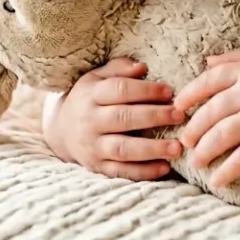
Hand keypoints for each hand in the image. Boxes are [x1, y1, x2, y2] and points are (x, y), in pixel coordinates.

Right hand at [44, 57, 185, 180]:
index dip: (145, 90)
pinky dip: (143, 172)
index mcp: (91, 95)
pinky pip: (121, 172)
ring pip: (123, 149)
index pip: (120, 90)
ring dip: (151, 149)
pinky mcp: (97, 167)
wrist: (61, 130)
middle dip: (153, 116)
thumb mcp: (96, 78)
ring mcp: (93, 146)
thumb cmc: (89, 99)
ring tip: (176, 147)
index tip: (170, 92)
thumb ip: (119, 69)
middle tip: (179, 116)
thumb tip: (142, 67)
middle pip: (123, 118)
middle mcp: (90, 121)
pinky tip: (164, 168)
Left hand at [174, 49, 239, 188]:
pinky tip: (217, 180)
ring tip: (196, 161)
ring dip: (203, 151)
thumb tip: (206, 62)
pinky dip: (226, 171)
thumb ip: (236, 58)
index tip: (177, 108)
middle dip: (193, 129)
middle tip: (184, 141)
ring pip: (220, 137)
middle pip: (209, 113)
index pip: (208, 82)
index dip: (188, 95)